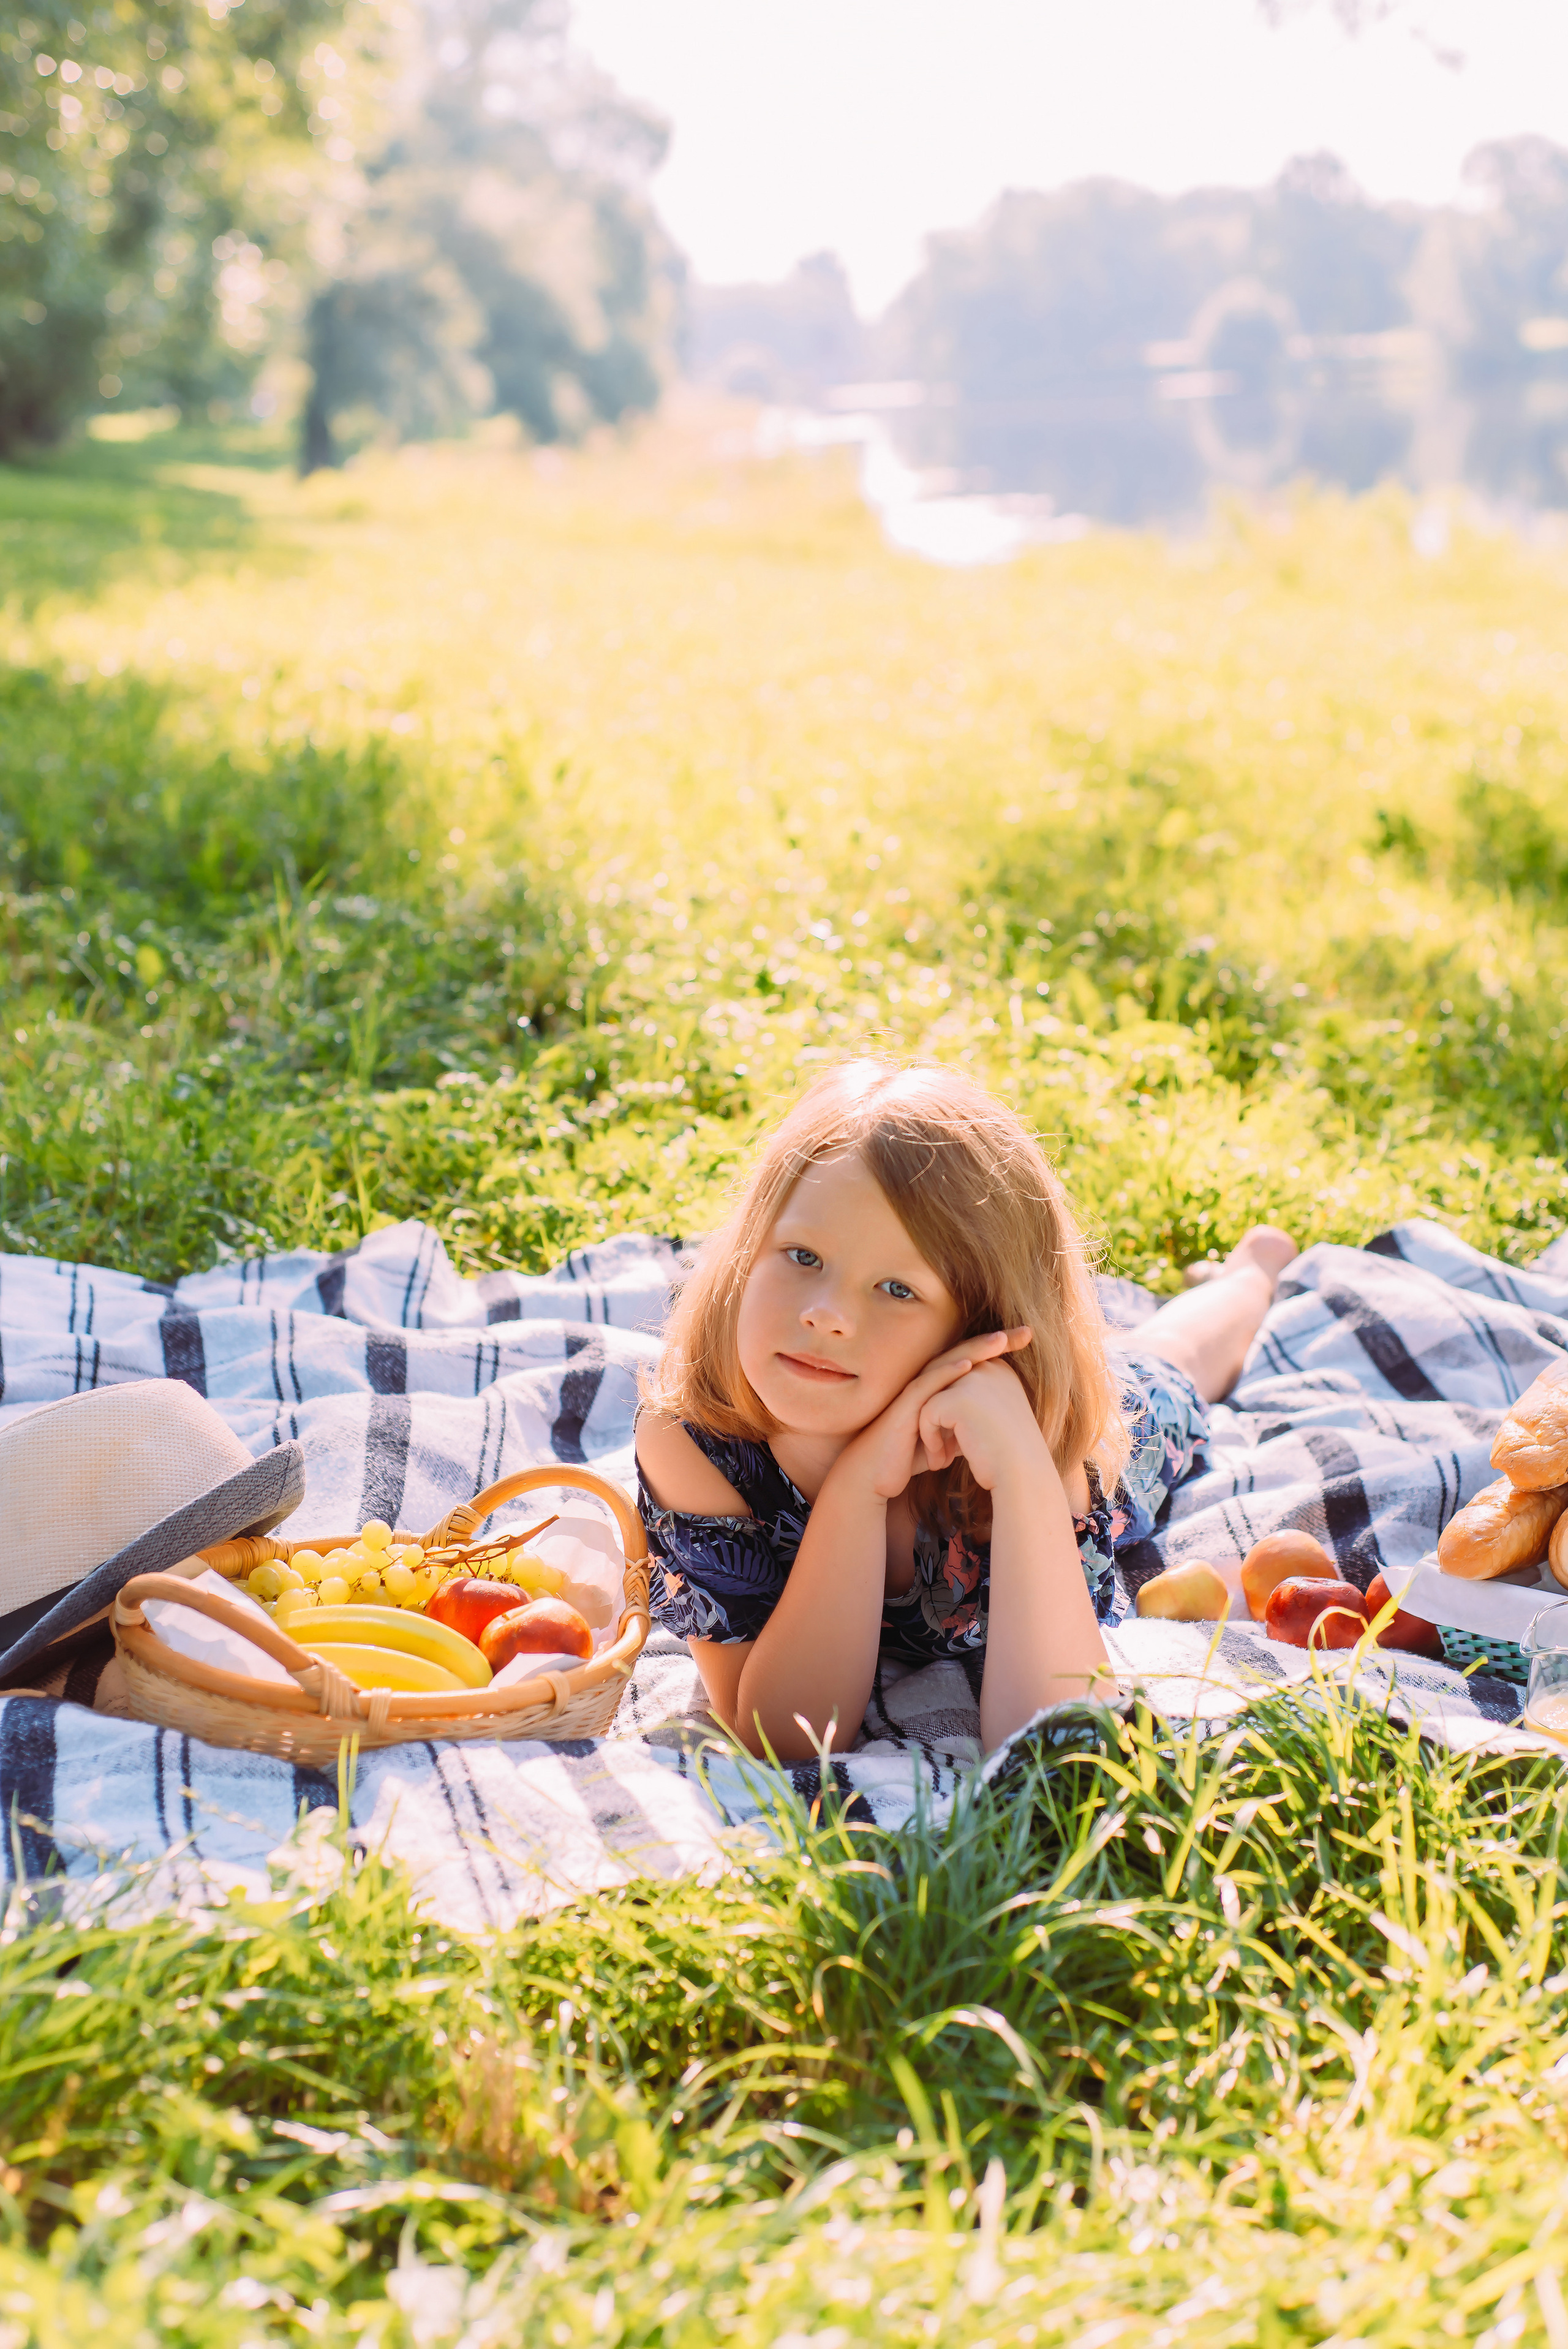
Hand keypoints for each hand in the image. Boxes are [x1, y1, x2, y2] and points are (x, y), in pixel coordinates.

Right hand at [834, 1327, 1033, 1502]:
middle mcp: (928, 1384)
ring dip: (975, 1350)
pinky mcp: (904, 1407)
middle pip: (966, 1355)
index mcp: (940, 1389)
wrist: (874, 1477)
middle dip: (997, 1342)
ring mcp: (915, 1392)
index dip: (1001, 1351)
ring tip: (1001, 1339)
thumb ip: (960, 1428)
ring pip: (948, 1363)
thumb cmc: (905, 1457)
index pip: (975, 1362)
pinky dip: (947, 1373)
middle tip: (1026, 1331)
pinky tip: (967, 1365)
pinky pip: (927, 1385)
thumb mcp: (944, 1440)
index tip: (1028, 1340)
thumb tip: (981, 1429)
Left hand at [916, 1354, 1050, 1492]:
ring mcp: (972, 1379)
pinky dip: (930, 1439)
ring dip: (931, 1430)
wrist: (1023, 1476)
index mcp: (998, 1369)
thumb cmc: (1008, 1456)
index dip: (950, 1411)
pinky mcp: (957, 1398)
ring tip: (939, 1458)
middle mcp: (987, 1367)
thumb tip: (940, 1401)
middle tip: (942, 1451)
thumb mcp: (992, 1420)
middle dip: (938, 1419)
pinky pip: (927, 1413)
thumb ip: (972, 1403)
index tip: (956, 1443)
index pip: (956, 1378)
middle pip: (941, 1385)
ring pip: (930, 1399)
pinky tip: (941, 1462)